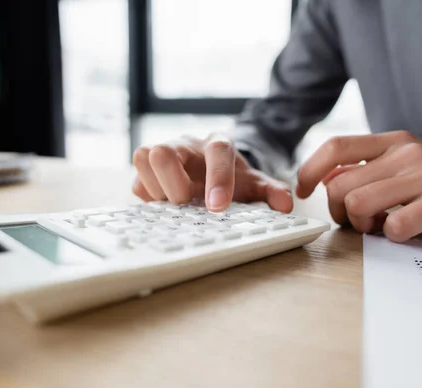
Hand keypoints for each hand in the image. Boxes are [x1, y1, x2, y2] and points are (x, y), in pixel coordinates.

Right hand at [132, 134, 293, 212]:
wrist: (212, 165)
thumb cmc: (232, 176)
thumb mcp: (255, 183)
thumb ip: (271, 192)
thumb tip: (285, 205)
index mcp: (218, 144)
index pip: (217, 152)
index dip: (217, 179)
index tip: (218, 207)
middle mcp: (186, 144)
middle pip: (164, 150)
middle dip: (173, 183)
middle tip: (186, 203)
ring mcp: (163, 154)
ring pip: (142, 156)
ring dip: (156, 188)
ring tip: (173, 205)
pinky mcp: (146, 170)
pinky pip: (136, 181)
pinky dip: (147, 197)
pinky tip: (164, 208)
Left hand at [296, 130, 421, 241]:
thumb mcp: (407, 169)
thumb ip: (370, 172)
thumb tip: (327, 183)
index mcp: (394, 141)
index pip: (336, 147)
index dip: (309, 170)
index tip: (303, 191)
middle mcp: (408, 151)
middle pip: (341, 187)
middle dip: (340, 214)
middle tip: (362, 224)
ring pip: (359, 204)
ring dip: (363, 226)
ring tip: (383, 228)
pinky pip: (396, 225)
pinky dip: (394, 236)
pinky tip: (407, 233)